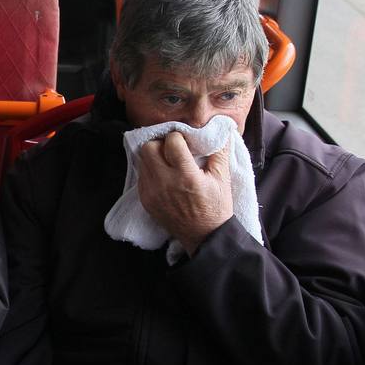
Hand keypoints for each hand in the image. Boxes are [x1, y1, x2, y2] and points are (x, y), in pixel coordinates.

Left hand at [136, 132, 232, 255]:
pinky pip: (141, 176)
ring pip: (142, 161)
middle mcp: (164, 183)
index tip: (185, 143)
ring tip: (168, 162)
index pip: (171, 142)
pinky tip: (164, 176)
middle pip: (149, 148)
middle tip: (173, 150)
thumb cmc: (215, 206)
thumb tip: (221, 128)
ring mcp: (152, 193)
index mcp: (185, 176)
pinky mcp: (145, 200)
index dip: (178, 138)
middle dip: (161, 144)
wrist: (204, 236)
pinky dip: (151, 171)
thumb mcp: (222, 178)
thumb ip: (219, 151)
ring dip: (154, 157)